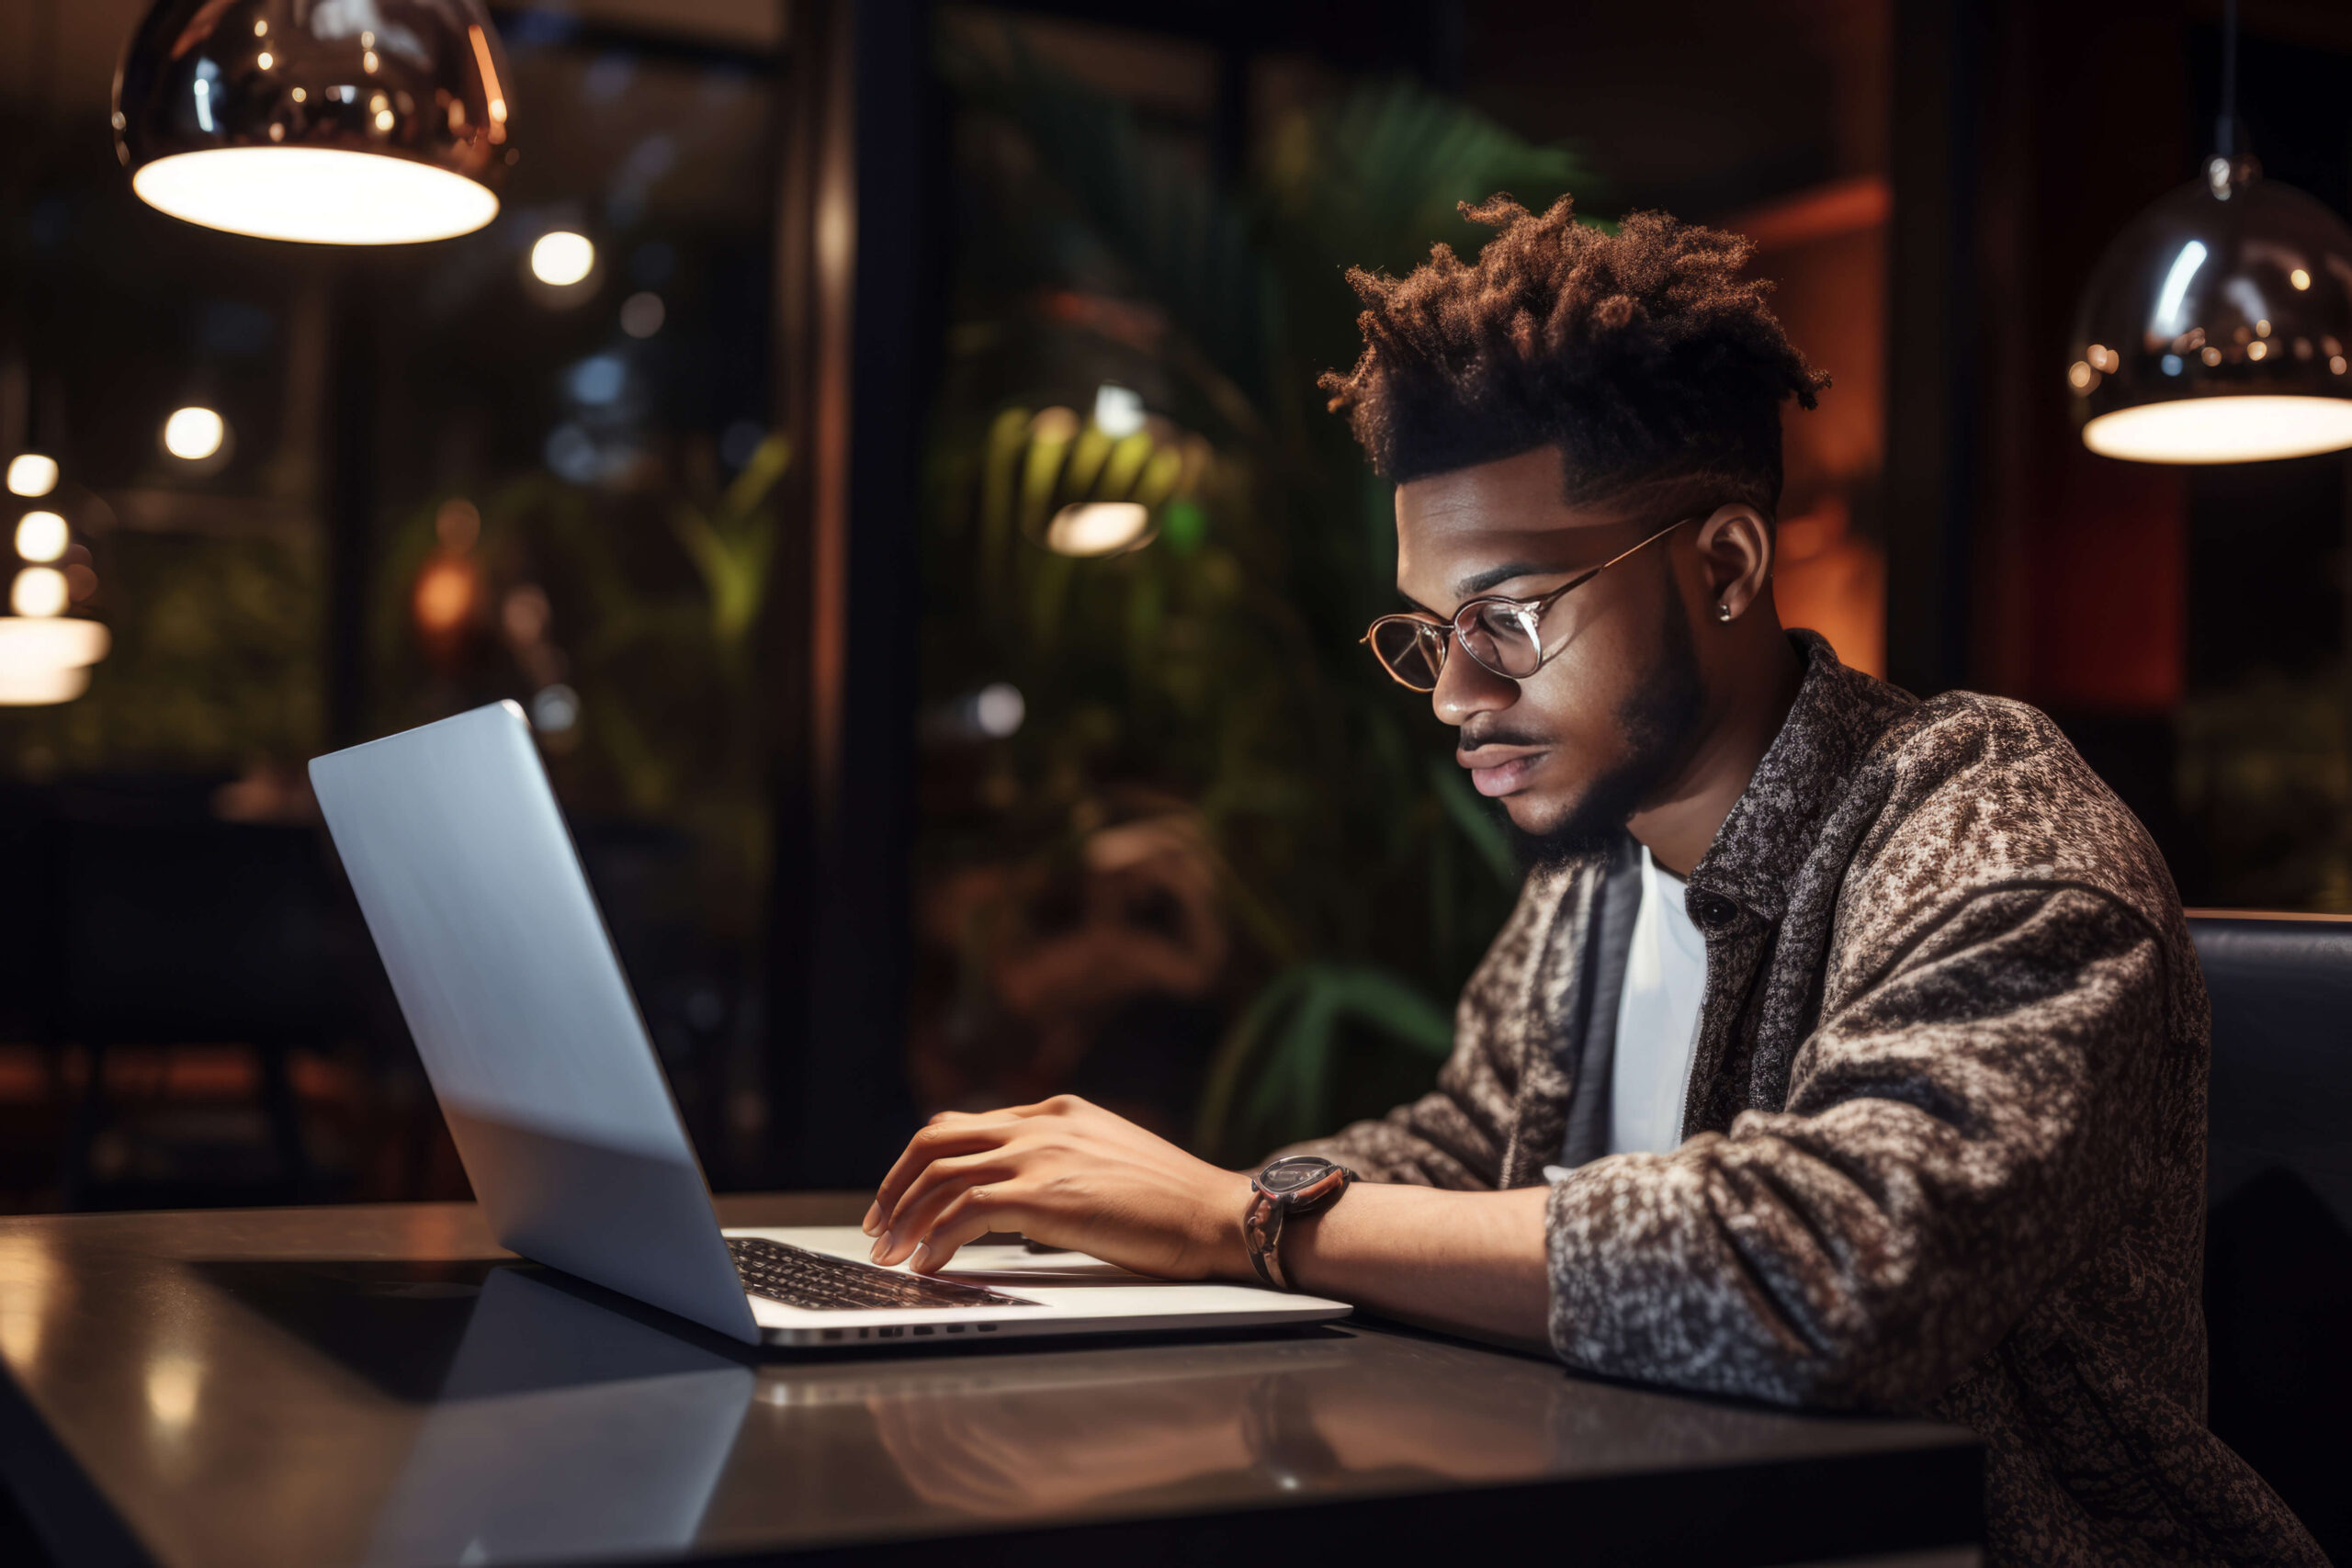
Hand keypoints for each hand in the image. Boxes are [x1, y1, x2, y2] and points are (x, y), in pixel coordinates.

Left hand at [862, 1094, 1254, 1278]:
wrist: (1216, 1213)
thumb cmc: (1173, 1202)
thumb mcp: (1107, 1160)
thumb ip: (1060, 1163)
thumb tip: (1015, 1201)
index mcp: (1056, 1111)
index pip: (963, 1124)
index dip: (920, 1163)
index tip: (901, 1199)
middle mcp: (1041, 1124)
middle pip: (936, 1139)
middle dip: (895, 1185)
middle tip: (879, 1227)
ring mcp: (1041, 1156)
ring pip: (941, 1175)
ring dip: (905, 1218)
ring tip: (892, 1255)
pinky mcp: (1046, 1196)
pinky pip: (965, 1211)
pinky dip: (936, 1238)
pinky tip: (930, 1264)